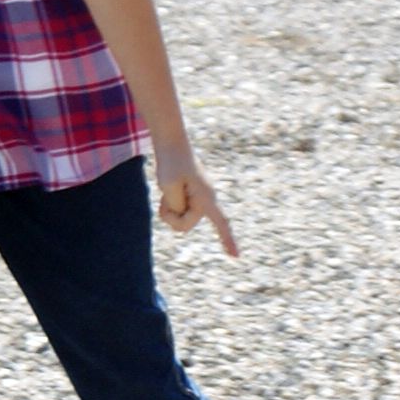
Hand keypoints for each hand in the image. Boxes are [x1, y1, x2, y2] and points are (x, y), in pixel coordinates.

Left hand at [153, 142, 238, 257]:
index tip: (236, 257)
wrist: (171, 142)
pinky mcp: (191, 193)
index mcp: (206, 198)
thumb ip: (175, 205)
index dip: (228, 240)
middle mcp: (207, 198)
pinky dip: (170, 203)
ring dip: (169, 207)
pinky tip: (169, 187)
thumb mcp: (169, 186)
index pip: (221, 223)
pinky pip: (179, 208)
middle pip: (187, 224)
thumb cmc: (171, 162)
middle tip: (164, 196)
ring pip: (181, 215)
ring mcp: (199, 196)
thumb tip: (180, 212)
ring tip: (166, 188)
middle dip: (172, 216)